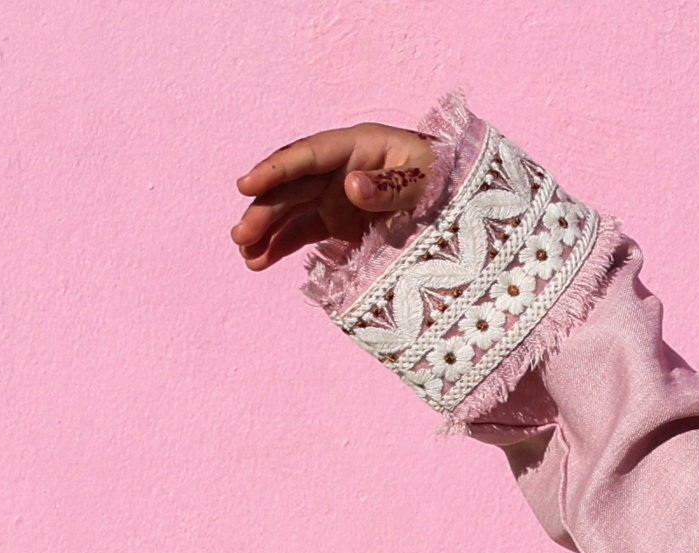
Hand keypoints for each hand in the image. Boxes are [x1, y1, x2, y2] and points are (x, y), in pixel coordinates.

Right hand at [231, 123, 437, 269]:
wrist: (458, 197)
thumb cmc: (445, 179)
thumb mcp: (427, 179)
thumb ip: (391, 185)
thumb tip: (351, 186)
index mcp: (357, 146)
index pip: (308, 156)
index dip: (277, 170)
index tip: (247, 185)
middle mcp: (338, 168)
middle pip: (292, 186)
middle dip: (264, 209)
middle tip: (240, 235)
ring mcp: (335, 195)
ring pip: (291, 210)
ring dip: (266, 231)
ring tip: (245, 254)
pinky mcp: (338, 221)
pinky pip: (304, 231)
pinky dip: (283, 245)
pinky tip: (259, 261)